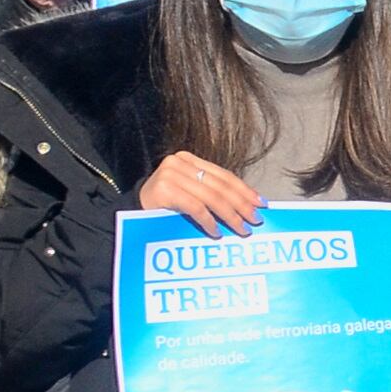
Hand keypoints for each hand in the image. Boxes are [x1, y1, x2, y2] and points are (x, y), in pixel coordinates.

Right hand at [137, 149, 262, 234]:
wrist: (129, 212)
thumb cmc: (165, 205)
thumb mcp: (191, 192)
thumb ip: (213, 191)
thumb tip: (250, 204)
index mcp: (190, 159)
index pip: (224, 175)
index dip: (244, 190)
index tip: (261, 204)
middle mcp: (179, 163)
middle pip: (220, 186)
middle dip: (241, 205)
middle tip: (256, 220)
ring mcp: (170, 175)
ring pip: (211, 197)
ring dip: (230, 216)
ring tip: (242, 230)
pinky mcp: (163, 190)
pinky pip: (195, 207)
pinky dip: (209, 221)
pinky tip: (217, 232)